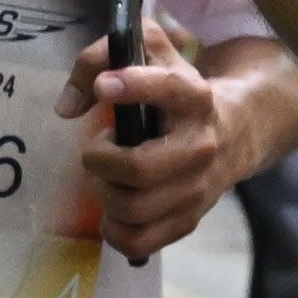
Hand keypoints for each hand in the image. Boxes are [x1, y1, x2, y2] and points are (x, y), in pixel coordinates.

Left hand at [56, 36, 253, 264]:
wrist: (231, 135)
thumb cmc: (173, 95)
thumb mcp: (148, 55)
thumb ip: (98, 59)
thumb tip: (66, 107)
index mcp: (193, 97)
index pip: (169, 89)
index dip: (134, 86)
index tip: (105, 86)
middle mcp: (200, 145)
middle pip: (139, 168)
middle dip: (101, 161)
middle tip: (98, 150)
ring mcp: (197, 188)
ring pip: (134, 208)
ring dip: (104, 193)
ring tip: (107, 177)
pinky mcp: (189, 220)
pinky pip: (140, 241)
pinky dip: (114, 230)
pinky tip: (113, 210)